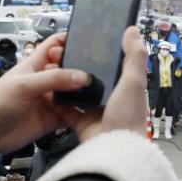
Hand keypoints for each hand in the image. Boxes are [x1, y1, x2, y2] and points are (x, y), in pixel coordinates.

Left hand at [0, 32, 89, 155]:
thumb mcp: (25, 84)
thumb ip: (54, 79)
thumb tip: (82, 76)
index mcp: (36, 65)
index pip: (56, 46)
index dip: (70, 41)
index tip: (89, 41)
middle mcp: (46, 80)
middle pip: (71, 69)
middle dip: (84, 68)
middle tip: (100, 70)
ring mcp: (52, 99)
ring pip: (75, 91)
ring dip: (86, 91)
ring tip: (100, 90)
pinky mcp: (55, 117)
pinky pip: (74, 112)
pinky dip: (83, 112)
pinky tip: (92, 110)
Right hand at [59, 27, 149, 142]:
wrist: (113, 150)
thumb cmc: (128, 117)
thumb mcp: (133, 82)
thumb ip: (133, 56)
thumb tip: (132, 30)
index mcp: (126, 87)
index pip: (115, 65)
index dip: (103, 53)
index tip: (88, 40)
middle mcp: (112, 98)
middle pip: (93, 77)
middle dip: (79, 66)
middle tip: (63, 53)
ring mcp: (96, 110)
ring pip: (77, 92)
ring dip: (65, 82)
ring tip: (53, 67)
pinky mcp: (81, 122)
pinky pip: (65, 109)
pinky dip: (56, 101)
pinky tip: (47, 90)